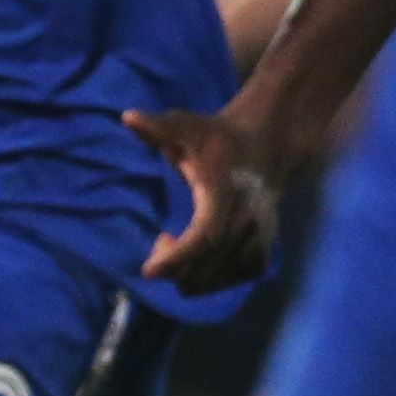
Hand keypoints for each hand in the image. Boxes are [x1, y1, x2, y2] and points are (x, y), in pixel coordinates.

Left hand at [121, 103, 289, 289]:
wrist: (267, 146)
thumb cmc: (217, 138)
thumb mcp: (187, 127)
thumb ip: (159, 127)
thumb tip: (128, 116)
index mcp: (225, 194)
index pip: (205, 235)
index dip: (177, 257)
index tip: (148, 270)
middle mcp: (248, 219)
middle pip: (208, 262)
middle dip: (174, 266)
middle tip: (159, 245)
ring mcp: (260, 235)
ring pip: (221, 277)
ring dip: (191, 273)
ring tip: (177, 247)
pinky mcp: (266, 246)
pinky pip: (238, 277)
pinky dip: (213, 278)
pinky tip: (197, 261)